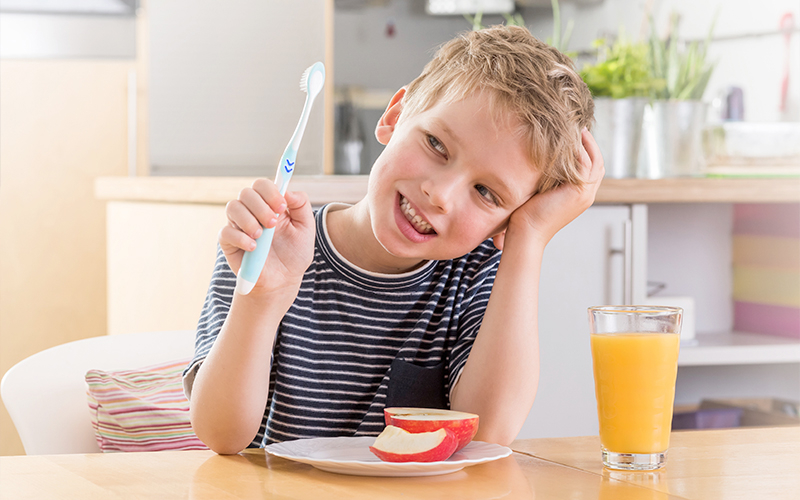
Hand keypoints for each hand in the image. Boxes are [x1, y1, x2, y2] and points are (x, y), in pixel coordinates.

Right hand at [219, 179, 315, 294]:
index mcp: (270, 204)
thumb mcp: (306, 228)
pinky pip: (226, 232)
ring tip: (262, 236)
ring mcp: (238, 225)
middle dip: (261, 207)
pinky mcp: (228, 242)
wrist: (284, 280)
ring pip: (233, 207)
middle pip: (246, 192)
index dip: (270, 191)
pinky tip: (254, 248)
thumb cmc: (294, 253)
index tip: (282, 206)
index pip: (262, 185)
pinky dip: (240, 238)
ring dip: (249, 220)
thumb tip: (287, 190)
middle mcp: (252, 211)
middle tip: (273, 223)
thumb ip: (301, 205)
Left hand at [496, 129, 604, 248]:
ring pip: (595, 160)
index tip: (574, 133)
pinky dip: (580, 149)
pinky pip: (585, 163)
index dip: (586, 149)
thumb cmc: (525, 216)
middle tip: (579, 125)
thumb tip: (537, 158)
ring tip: (576, 126)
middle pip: (598, 161)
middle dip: (589, 142)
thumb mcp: (540, 190)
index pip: (591, 167)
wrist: (525, 233)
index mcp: (579, 196)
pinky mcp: (579, 192)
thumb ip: (546, 177)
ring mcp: (585, 194)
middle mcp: (586, 195)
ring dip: (586, 142)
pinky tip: (568, 137)